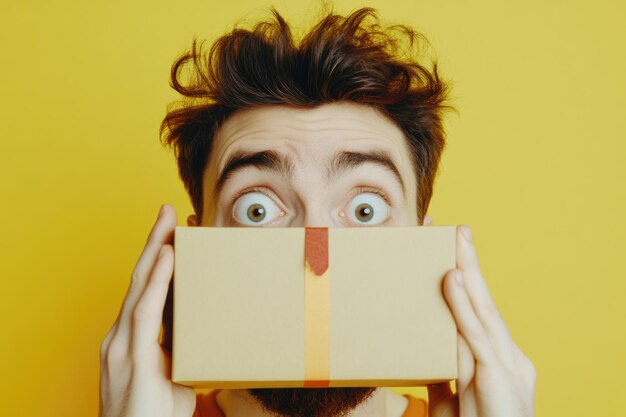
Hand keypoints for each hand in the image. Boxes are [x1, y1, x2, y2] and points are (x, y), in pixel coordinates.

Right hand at [99, 204, 195, 416]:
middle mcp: (121, 335)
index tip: (176, 234)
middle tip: (170, 211)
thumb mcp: (174, 376)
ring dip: (156, 249)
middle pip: (139, 278)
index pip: (145, 289)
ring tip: (169, 221)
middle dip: (155, 242)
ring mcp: (122, 344)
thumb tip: (212, 337)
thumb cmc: (154, 416)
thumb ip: (185, 352)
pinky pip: (144, 311)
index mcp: (131, 338)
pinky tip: (167, 257)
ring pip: (139, 286)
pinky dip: (156, 281)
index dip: (159, 259)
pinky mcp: (130, 356)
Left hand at [427, 225, 535, 416]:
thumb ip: (444, 375)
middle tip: (454, 229)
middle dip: (468, 263)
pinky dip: (463, 306)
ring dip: (468, 271)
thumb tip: (426, 355)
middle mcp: (509, 358)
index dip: (465, 280)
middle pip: (484, 303)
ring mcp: (509, 367)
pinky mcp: (501, 379)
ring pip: (484, 311)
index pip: (478, 312)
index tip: (448, 251)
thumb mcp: (452, 403)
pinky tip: (453, 279)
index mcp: (498, 362)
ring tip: (454, 239)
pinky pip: (475, 336)